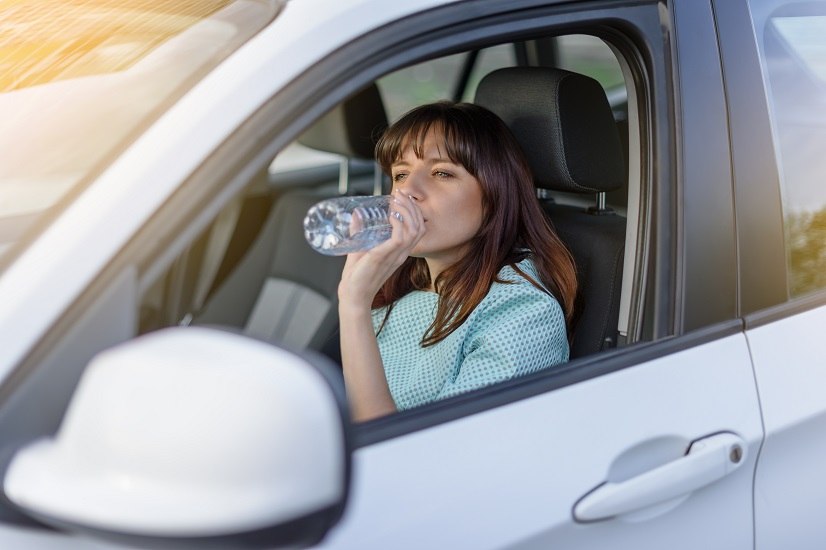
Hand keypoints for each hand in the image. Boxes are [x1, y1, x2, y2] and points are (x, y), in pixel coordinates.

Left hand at [338, 190, 424, 311]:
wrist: (353, 294)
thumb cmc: (357, 275)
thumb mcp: (361, 247)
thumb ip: (359, 232)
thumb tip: (356, 214)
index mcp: (400, 251)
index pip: (417, 228)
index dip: (413, 211)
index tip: (401, 197)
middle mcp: (401, 253)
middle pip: (419, 226)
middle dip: (412, 207)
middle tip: (400, 194)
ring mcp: (396, 255)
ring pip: (414, 229)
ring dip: (406, 211)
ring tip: (396, 200)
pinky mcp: (385, 256)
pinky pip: (400, 237)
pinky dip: (398, 222)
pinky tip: (390, 214)